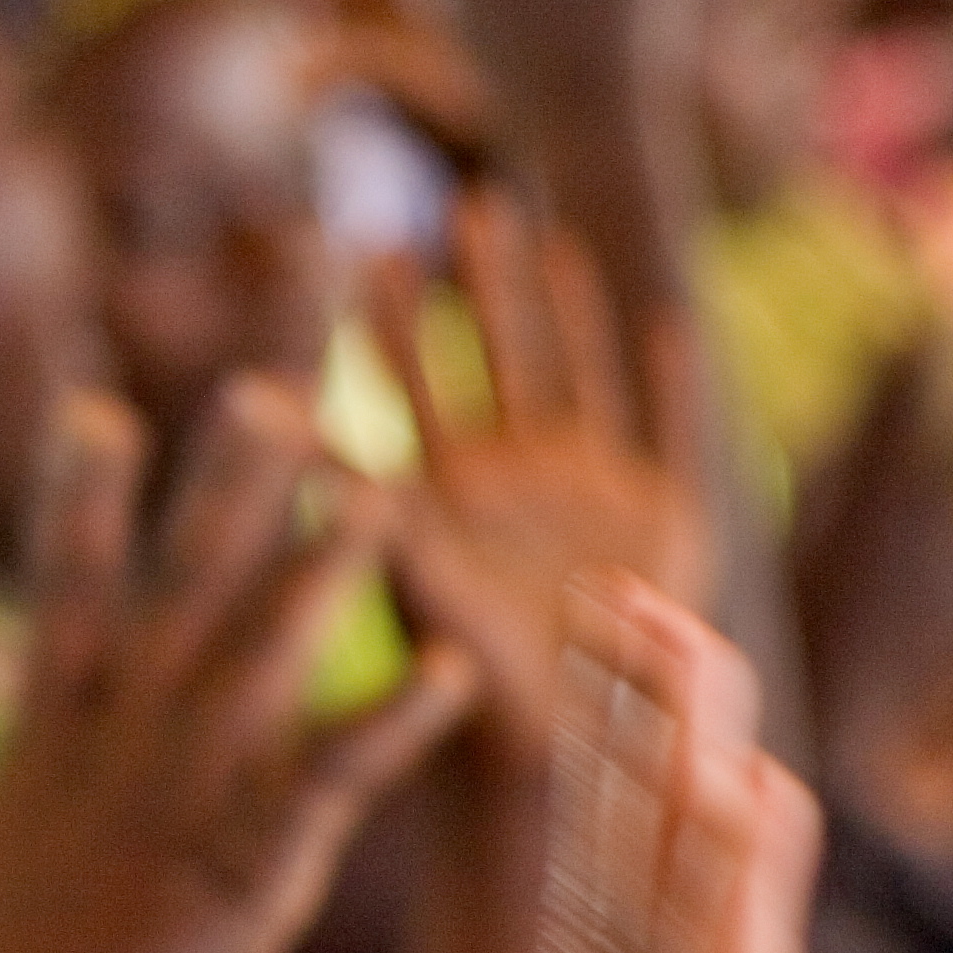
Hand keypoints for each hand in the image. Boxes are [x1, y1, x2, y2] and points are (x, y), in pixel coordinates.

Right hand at [0, 386, 476, 952]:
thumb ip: (37, 806)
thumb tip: (36, 783)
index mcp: (44, 737)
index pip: (64, 582)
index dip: (81, 492)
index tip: (98, 410)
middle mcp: (113, 743)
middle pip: (175, 581)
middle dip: (224, 484)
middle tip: (273, 391)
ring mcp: (179, 799)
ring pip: (261, 651)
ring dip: (325, 566)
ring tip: (384, 492)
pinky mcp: (246, 868)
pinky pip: (334, 773)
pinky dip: (395, 715)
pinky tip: (452, 666)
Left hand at [366, 190, 712, 772]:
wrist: (564, 751)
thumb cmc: (465, 683)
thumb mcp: (406, 574)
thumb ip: (356, 498)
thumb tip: (280, 427)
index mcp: (446, 487)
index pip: (410, 377)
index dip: (391, 314)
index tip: (366, 244)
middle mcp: (512, 477)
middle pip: (496, 354)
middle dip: (484, 282)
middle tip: (467, 202)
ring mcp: (588, 489)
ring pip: (577, 372)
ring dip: (568, 308)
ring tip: (552, 237)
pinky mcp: (663, 517)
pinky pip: (670, 430)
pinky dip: (673, 381)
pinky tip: (673, 324)